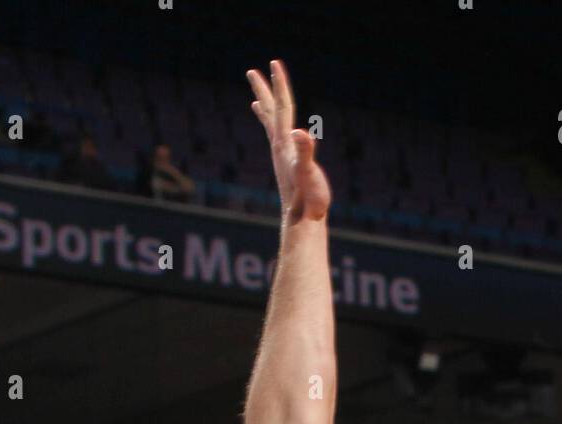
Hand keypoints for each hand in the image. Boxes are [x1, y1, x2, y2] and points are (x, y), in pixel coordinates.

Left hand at [248, 60, 330, 221]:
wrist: (302, 222)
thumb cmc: (309, 200)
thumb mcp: (309, 173)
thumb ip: (305, 152)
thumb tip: (301, 133)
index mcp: (286, 144)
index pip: (283, 107)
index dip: (280, 84)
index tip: (274, 63)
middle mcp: (280, 147)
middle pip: (271, 113)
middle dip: (263, 91)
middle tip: (251, 71)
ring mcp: (281, 157)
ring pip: (272, 127)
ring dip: (266, 110)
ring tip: (256, 100)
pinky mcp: (285, 166)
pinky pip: (277, 142)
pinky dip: (273, 133)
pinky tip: (276, 135)